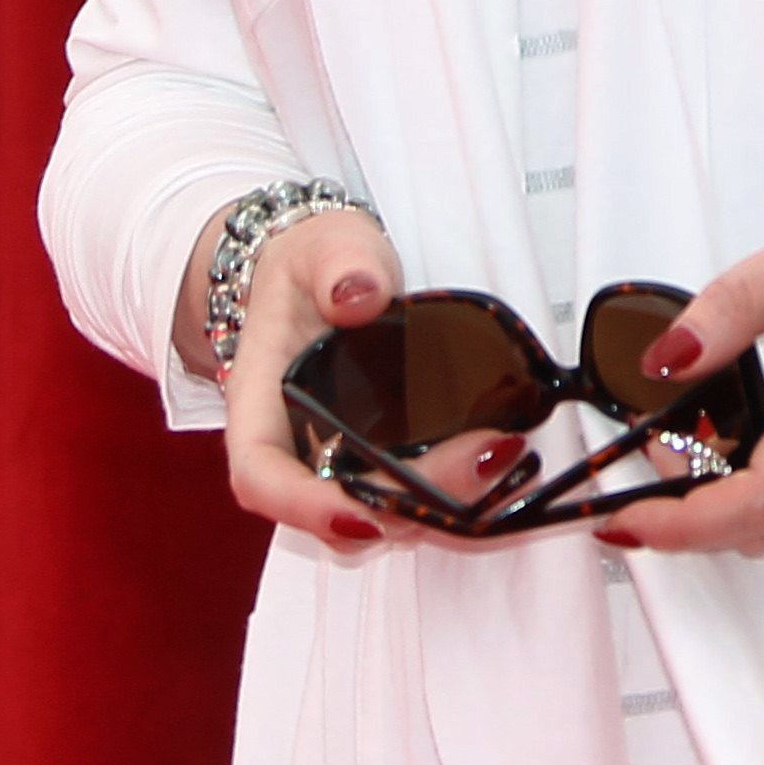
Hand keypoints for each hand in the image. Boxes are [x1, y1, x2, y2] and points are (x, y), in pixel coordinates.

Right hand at [183, 203, 526, 554]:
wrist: (322, 271)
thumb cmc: (312, 266)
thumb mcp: (323, 247)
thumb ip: (339, 265)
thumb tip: (357, 295)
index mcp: (260, 405)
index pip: (262, 477)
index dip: (304, 510)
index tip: (362, 517)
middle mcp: (294, 449)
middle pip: (336, 511)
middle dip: (407, 507)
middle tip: (483, 458)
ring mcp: (336, 461)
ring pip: (377, 516)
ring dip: (438, 505)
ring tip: (503, 455)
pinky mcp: (378, 458)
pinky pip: (406, 493)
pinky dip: (450, 491)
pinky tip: (500, 460)